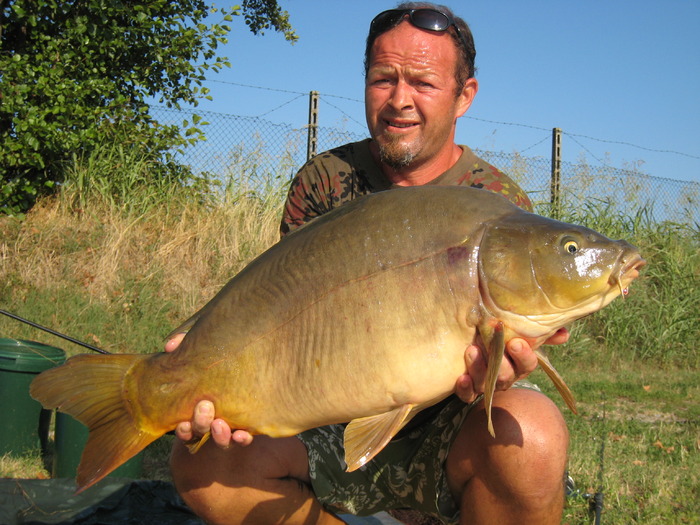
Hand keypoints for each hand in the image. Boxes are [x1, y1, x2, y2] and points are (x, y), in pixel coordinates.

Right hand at [165, 332, 252, 447]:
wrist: (250, 352)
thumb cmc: (218, 351)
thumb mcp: (200, 346)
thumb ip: (184, 343)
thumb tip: (170, 345)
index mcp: (194, 408)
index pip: (185, 427)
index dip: (183, 430)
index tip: (182, 423)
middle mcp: (211, 420)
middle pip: (201, 432)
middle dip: (201, 424)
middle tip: (205, 407)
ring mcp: (230, 423)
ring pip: (221, 440)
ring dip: (219, 436)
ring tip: (220, 424)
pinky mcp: (249, 422)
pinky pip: (244, 437)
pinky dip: (242, 439)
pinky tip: (242, 434)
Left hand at [454, 328, 569, 403]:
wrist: (467, 342)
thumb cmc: (496, 337)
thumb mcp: (515, 331)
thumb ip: (539, 333)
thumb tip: (564, 333)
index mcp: (518, 365)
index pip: (527, 365)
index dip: (524, 356)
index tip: (516, 342)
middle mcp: (504, 377)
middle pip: (506, 377)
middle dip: (500, 362)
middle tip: (490, 344)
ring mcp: (485, 385)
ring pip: (486, 384)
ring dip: (479, 369)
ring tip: (471, 350)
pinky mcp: (467, 391)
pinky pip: (467, 395)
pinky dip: (465, 388)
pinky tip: (462, 377)